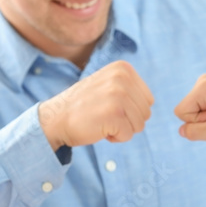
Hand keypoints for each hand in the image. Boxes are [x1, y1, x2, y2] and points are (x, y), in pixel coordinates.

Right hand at [38, 61, 153, 149]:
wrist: (55, 118)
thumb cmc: (84, 106)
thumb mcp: (108, 85)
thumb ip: (129, 88)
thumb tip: (150, 103)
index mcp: (123, 68)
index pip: (147, 100)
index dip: (130, 110)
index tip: (109, 106)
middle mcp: (122, 78)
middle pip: (146, 113)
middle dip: (127, 121)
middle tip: (104, 115)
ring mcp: (118, 95)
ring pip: (139, 125)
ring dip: (121, 129)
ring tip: (101, 120)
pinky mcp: (114, 114)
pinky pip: (128, 135)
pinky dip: (115, 138)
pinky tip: (98, 128)